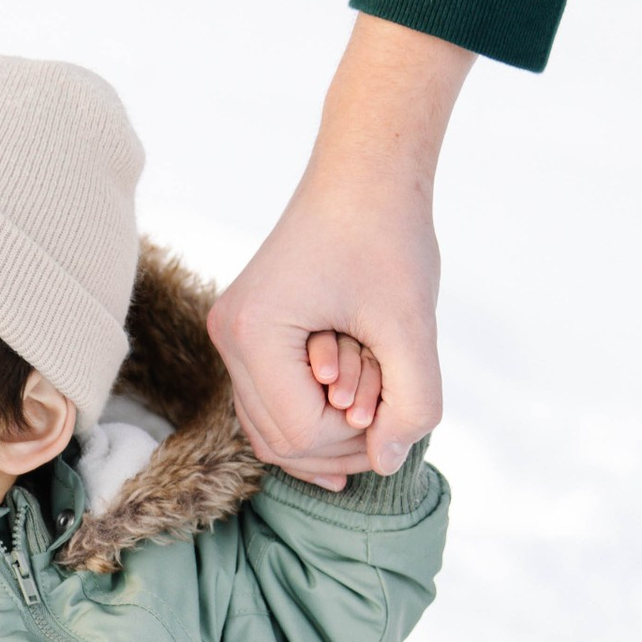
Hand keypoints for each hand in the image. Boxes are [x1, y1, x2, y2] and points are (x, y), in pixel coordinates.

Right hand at [209, 15, 471, 486]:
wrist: (364, 175)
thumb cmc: (388, 237)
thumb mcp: (413, 328)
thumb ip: (412, 405)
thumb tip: (388, 465)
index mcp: (255, 332)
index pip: (301, 432)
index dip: (356, 439)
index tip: (395, 408)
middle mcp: (227, 335)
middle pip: (276, 442)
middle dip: (339, 446)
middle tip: (390, 427)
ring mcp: (229, 333)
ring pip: (267, 430)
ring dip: (325, 437)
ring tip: (375, 425)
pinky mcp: (244, 330)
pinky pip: (268, 402)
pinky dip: (306, 417)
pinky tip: (347, 425)